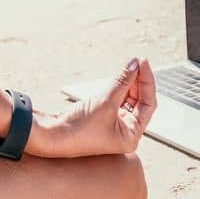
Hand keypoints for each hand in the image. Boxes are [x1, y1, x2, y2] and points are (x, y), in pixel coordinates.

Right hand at [25, 56, 155, 158]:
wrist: (51, 136)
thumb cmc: (79, 127)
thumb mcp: (105, 101)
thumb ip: (122, 81)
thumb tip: (135, 63)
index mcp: (131, 137)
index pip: (148, 105)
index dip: (148, 82)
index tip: (142, 62)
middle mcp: (125, 133)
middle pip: (140, 102)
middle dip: (139, 81)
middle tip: (137, 61)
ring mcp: (114, 127)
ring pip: (128, 101)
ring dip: (129, 83)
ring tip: (129, 65)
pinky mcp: (103, 120)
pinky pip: (116, 101)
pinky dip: (119, 88)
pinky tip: (120, 76)